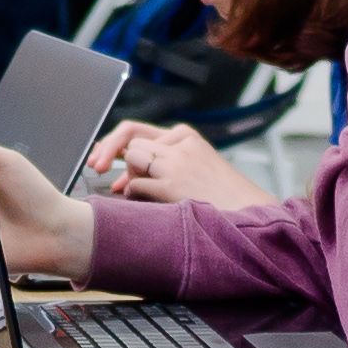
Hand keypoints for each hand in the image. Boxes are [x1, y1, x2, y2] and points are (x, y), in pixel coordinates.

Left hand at [84, 122, 269, 209]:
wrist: (250, 215)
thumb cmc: (221, 199)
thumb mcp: (196, 169)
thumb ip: (162, 165)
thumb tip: (119, 179)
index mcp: (186, 136)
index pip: (138, 131)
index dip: (113, 144)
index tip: (98, 159)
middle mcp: (180, 144)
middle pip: (132, 145)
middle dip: (118, 161)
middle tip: (108, 175)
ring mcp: (176, 163)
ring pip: (132, 161)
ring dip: (133, 179)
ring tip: (155, 195)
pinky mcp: (172, 184)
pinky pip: (136, 186)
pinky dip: (135, 196)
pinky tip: (153, 204)